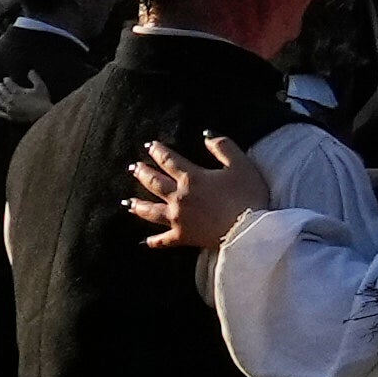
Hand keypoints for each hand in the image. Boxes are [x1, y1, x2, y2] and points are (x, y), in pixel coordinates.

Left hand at [129, 139, 254, 254]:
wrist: (250, 230)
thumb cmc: (248, 196)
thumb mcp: (241, 164)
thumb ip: (224, 147)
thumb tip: (206, 134)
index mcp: (192, 178)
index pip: (169, 161)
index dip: (158, 151)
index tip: (149, 146)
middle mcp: (179, 197)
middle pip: (154, 183)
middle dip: (142, 174)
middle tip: (133, 168)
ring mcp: (177, 219)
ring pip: (150, 211)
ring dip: (138, 205)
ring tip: (127, 202)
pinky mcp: (182, 237)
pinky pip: (162, 240)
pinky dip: (152, 241)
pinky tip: (143, 242)